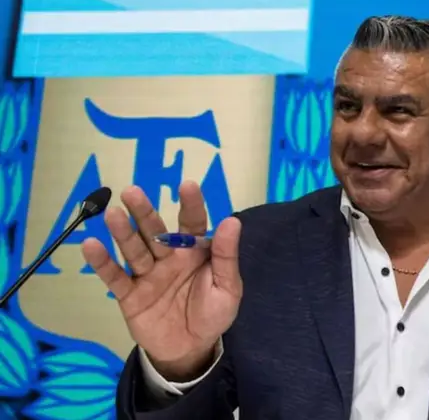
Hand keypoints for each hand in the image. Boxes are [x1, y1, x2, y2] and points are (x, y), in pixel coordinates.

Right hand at [81, 181, 241, 379]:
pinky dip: (102, 263)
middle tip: (132, 192)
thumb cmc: (212, 314)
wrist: (190, 349)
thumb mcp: (228, 288)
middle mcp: (169, 257)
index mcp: (195, 252)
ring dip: (122, 232)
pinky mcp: (130, 294)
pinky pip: (115, 277)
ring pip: (134, 249)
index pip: (192, 223)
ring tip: (112, 214)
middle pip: (155, 231)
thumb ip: (226, 257)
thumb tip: (232, 221)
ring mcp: (147, 274)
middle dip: (144, 212)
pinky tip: (91, 245)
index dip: (190, 205)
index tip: (187, 185)